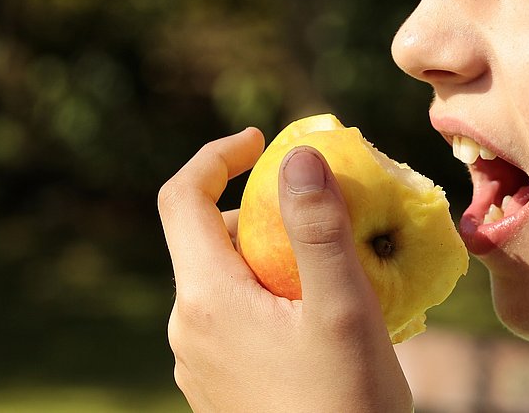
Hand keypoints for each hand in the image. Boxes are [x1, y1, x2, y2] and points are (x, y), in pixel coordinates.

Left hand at [158, 128, 412, 411]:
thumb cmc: (347, 403)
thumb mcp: (343, 310)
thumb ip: (318, 229)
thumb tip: (299, 155)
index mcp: (207, 300)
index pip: (182, 199)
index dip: (216, 156)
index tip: (262, 142)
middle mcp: (189, 329)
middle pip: (208, 239)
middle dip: (259, 211)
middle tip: (319, 211)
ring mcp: (200, 363)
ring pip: (225, 281)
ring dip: (268, 256)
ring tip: (329, 268)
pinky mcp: (220, 386)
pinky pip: (233, 318)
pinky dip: (268, 295)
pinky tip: (317, 317)